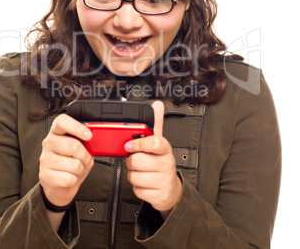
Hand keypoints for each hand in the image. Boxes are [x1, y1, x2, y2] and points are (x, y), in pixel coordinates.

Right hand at [39, 113, 93, 206]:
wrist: (59, 183)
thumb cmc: (71, 162)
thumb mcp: (80, 148)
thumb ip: (86, 142)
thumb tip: (96, 142)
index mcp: (56, 132)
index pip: (62, 121)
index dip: (77, 127)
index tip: (89, 135)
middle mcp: (48, 143)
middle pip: (73, 145)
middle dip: (85, 156)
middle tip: (86, 159)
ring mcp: (45, 159)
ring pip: (74, 165)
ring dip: (81, 169)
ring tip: (77, 169)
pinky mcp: (45, 175)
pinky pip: (69, 178)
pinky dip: (75, 180)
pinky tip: (70, 177)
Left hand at [125, 101, 181, 218]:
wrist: (171, 189)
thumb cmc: (160, 163)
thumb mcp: (159, 144)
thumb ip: (156, 124)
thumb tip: (157, 105)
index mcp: (165, 149)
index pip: (154, 142)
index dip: (139, 143)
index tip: (128, 145)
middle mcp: (167, 164)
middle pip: (136, 161)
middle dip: (131, 162)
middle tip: (137, 161)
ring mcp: (164, 180)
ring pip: (134, 176)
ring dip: (133, 175)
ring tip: (142, 172)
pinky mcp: (159, 195)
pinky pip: (137, 190)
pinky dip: (138, 188)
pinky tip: (145, 184)